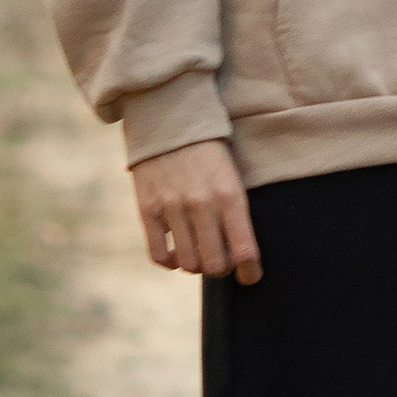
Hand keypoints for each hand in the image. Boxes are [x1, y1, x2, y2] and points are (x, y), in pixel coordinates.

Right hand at [129, 138, 260, 283]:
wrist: (170, 120)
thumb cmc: (209, 153)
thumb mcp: (233, 176)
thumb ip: (236, 212)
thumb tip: (240, 255)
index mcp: (230, 195)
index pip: (244, 250)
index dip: (250, 272)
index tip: (250, 276)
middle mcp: (201, 204)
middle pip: (215, 265)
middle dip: (222, 269)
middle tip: (222, 261)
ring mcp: (172, 207)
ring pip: (188, 264)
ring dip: (196, 265)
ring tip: (199, 252)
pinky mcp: (146, 209)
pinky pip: (159, 255)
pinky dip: (170, 261)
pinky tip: (176, 252)